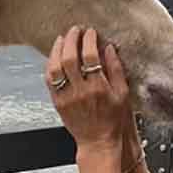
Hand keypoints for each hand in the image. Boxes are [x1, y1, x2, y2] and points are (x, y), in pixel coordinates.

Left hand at [46, 26, 131, 157]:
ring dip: (57, 50)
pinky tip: (55, 57)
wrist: (98, 142)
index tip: (90, 32)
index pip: (90, 56)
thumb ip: (116, 70)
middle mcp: (80, 91)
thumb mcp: (122, 94)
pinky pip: (49, 80)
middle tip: (75, 30)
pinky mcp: (57, 102)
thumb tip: (109, 48)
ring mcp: (66, 97)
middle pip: (70, 58)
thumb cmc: (113, 120)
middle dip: (71, 39)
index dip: (89, 40)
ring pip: (55, 68)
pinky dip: (51, 65)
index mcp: (98, 88)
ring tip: (62, 39)